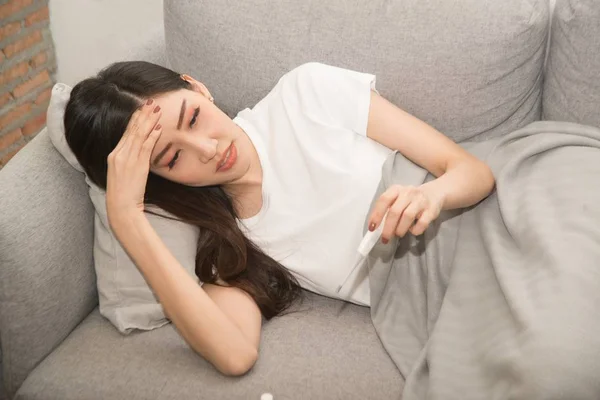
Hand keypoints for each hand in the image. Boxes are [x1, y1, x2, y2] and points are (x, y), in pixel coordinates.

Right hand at [106, 99, 161, 226]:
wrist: (121, 207)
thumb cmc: (123, 194)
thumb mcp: (122, 173)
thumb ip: (129, 160)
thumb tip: (139, 151)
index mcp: (114, 155)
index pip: (126, 133)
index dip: (135, 119)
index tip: (142, 108)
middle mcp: (119, 154)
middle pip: (132, 130)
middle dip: (142, 115)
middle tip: (151, 102)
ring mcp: (127, 159)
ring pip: (138, 135)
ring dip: (149, 121)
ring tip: (157, 110)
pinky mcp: (136, 165)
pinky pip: (145, 147)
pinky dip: (152, 136)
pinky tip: (158, 128)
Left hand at [368, 184, 443, 242]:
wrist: (434, 193)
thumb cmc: (409, 199)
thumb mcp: (397, 199)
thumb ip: (387, 209)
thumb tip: (376, 228)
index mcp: (396, 189)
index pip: (384, 200)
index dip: (376, 215)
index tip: (372, 228)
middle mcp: (408, 193)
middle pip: (395, 211)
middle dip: (388, 228)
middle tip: (385, 238)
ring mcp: (420, 201)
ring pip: (407, 216)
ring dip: (400, 229)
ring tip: (398, 234)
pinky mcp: (431, 210)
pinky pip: (421, 223)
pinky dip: (415, 230)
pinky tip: (412, 230)